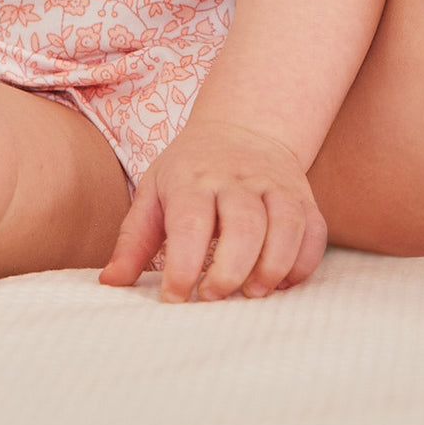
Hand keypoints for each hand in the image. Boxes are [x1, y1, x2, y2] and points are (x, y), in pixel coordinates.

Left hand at [99, 119, 326, 302]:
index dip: (183, 265)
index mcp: (193, 178)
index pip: (190, 223)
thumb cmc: (189, 170)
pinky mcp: (302, 195)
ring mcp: (273, 184)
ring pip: (285, 225)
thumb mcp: (154, 191)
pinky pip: (313, 230)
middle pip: (244, 225)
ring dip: (273, 266)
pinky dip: (303, 262)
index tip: (175, 299)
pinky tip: (282, 281)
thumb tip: (110, 284)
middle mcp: (236, 179)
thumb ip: (134, 240)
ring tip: (253, 293)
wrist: (242, 125)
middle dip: (231, 269)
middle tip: (215, 296)